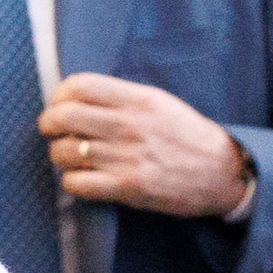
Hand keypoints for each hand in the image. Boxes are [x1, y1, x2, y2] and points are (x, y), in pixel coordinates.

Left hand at [40, 72, 252, 219]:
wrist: (224, 172)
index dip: (59, 96)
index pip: (78, 85)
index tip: (60, 105)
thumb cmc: (188, 137)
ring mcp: (127, 157)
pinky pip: (75, 183)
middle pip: (62, 116)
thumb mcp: (161, 104)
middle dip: (49, 124)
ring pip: (63, 151)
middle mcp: (130, 125)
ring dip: (59, 155)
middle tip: (53, 132)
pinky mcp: (127, 187)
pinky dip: (72, 181)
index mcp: (139, 99)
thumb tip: (75, 97)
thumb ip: (121, 99)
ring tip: (71, 157)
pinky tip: (83, 178)